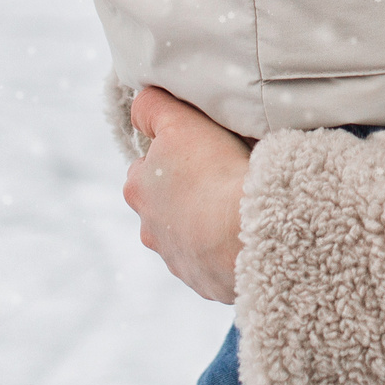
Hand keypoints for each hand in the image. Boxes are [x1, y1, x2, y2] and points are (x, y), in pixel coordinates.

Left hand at [123, 86, 250, 303]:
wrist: (244, 235)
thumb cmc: (214, 173)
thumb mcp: (180, 122)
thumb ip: (154, 107)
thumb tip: (141, 102)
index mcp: (138, 189)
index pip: (147, 166)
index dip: (173, 156)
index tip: (199, 152)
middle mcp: (149, 229)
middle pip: (163, 205)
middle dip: (184, 194)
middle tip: (220, 178)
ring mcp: (178, 259)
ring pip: (187, 234)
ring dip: (205, 223)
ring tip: (237, 208)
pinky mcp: (205, 281)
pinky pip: (213, 260)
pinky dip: (224, 249)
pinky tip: (246, 234)